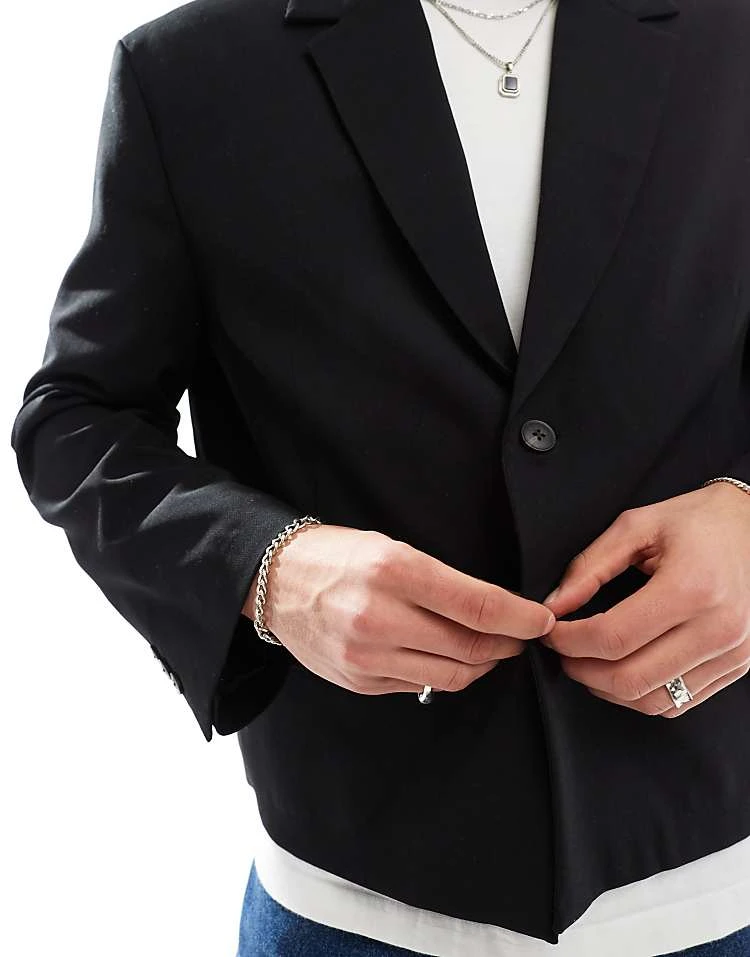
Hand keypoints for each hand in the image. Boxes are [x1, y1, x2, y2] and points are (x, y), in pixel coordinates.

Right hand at [243, 524, 554, 695]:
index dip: (520, 618)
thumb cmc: (338, 555)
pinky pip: (420, 686)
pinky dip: (445, 674)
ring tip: (493, 648)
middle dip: (508, 643)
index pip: (476, 605)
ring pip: (452, 675)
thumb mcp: (392, 547)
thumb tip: (495, 610)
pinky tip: (450, 658)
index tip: (542, 620)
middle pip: (470, 646)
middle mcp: (380, 618)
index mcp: (393, 571)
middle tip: (523, 635)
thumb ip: (441, 581)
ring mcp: (367, 657)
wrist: (275, 581)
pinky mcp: (360, 681)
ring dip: (483, 664)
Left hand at [539, 482, 749, 716]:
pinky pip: (678, 703)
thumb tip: (555, 605)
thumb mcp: (636, 526)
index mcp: (692, 588)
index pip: (613, 637)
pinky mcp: (737, 666)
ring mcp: (733, 653)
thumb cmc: (697, 522)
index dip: (569, 641)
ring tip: (587, 661)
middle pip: (630, 679)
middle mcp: (719, 628)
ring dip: (608, 689)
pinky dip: (641, 696)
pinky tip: (622, 670)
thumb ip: (590, 567)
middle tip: (562, 650)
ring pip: (653, 700)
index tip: (550, 631)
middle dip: (581, 670)